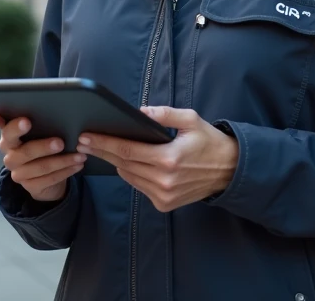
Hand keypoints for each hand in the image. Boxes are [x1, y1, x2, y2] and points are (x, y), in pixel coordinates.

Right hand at [0, 110, 85, 203]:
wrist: (44, 175)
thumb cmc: (41, 144)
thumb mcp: (38, 130)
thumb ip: (36, 117)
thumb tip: (38, 103)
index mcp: (9, 138)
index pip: (6, 130)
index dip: (14, 127)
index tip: (26, 121)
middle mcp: (10, 156)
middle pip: (24, 152)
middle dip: (43, 147)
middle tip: (60, 142)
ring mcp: (18, 173)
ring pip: (39, 168)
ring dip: (62, 161)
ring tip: (79, 155)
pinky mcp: (30, 187)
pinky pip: (49, 179)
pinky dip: (66, 171)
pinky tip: (77, 165)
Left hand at [76, 106, 238, 212]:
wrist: (229, 170)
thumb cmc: (209, 142)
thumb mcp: (191, 119)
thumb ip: (164, 113)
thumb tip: (139, 111)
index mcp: (169, 159)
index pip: (126, 151)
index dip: (104, 144)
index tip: (86, 137)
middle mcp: (164, 180)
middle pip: (123, 165)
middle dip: (102, 152)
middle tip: (84, 141)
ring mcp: (164, 195)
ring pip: (128, 178)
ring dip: (115, 163)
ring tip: (102, 150)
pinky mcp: (164, 204)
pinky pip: (139, 187)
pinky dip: (131, 174)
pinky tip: (127, 163)